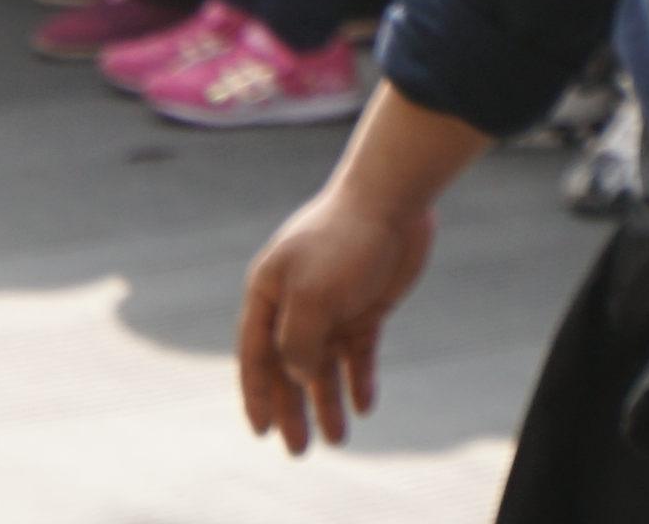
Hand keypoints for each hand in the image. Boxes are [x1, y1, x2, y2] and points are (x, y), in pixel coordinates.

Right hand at [237, 177, 434, 451]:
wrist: (393, 199)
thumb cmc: (343, 242)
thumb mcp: (311, 296)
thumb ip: (298, 342)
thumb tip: (298, 379)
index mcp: (268, 294)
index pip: (255, 356)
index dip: (256, 395)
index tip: (261, 432)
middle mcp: (296, 304)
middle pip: (289, 368)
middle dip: (293, 409)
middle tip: (299, 450)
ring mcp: (333, 305)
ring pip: (325, 365)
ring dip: (328, 401)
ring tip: (336, 440)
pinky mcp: (367, 306)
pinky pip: (359, 351)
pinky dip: (360, 378)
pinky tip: (364, 406)